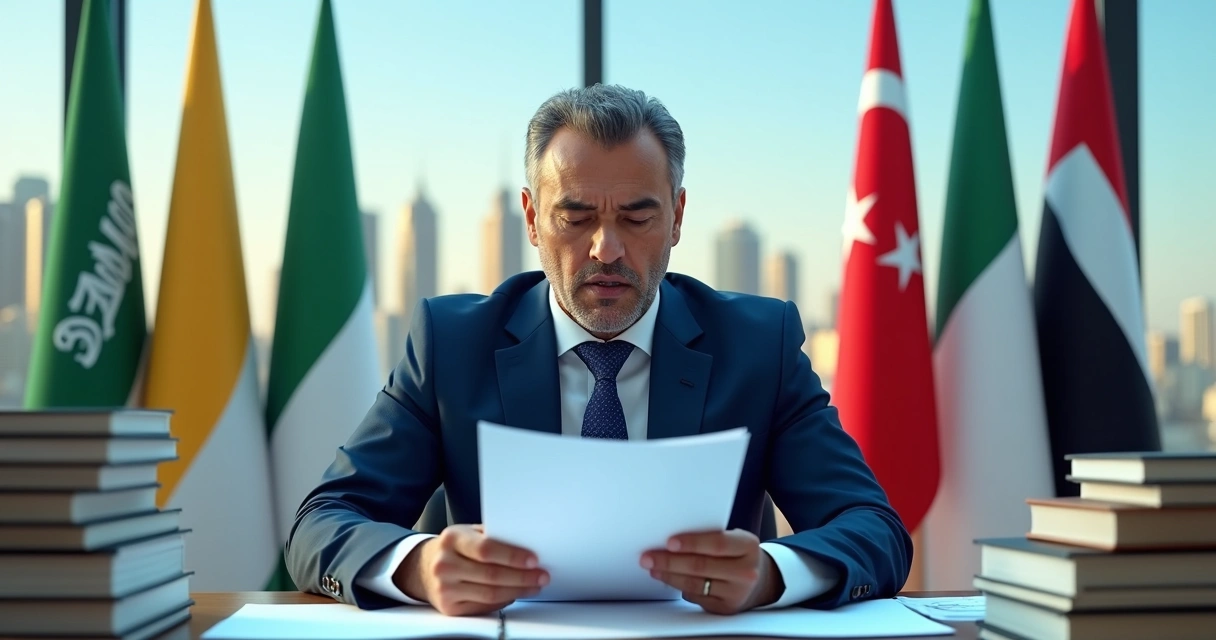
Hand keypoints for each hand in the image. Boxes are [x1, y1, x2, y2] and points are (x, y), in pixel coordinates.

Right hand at [394, 524, 549, 615]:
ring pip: (490, 594)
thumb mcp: (468, 533)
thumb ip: (492, 536)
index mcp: (452, 539)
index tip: (534, 560)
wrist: (425, 568)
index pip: (486, 549)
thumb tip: (527, 544)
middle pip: (491, 575)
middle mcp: (445, 564)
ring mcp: (445, 588)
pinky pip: (484, 607)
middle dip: (522, 577)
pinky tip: (515, 594)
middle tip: (542, 576)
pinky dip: (504, 601)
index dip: (512, 556)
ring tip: (535, 586)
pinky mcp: (449, 608)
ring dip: (518, 591)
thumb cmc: (455, 547)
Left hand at [640, 529, 782, 614]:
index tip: (669, 542)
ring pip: (695, 583)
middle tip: (648, 557)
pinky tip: (667, 578)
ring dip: (669, 575)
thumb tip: (673, 540)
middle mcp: (745, 571)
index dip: (691, 543)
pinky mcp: (725, 608)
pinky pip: (696, 596)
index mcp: (748, 546)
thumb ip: (710, 537)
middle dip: (670, 561)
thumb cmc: (738, 554)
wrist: (760, 580)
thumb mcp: (734, 539)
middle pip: (701, 566)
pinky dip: (679, 587)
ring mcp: (736, 592)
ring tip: (653, 568)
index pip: (717, 544)